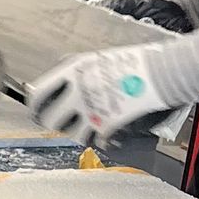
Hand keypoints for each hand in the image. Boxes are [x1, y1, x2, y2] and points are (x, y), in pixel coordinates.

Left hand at [25, 16, 198, 143]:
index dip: (33, 104)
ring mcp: (93, 111)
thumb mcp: (99, 59)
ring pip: (70, 133)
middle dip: (53, 122)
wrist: (165, 71)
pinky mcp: (109, 125)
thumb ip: (79, 73)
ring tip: (87, 125)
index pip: (37, 93)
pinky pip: (94, 140)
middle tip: (61, 121)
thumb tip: (63, 83)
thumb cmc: (136, 61)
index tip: (35, 108)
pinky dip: (98, 139)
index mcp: (73, 71)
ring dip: (77, 131)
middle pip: (49, 119)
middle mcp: (77, 92)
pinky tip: (106, 133)